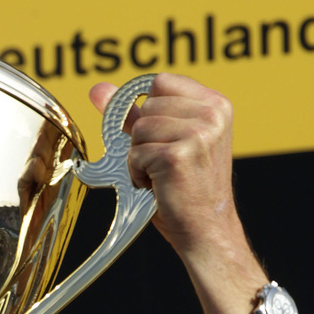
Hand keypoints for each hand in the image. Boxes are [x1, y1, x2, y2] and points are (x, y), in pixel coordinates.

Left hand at [89, 72, 263, 313]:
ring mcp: (198, 133)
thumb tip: (97, 90)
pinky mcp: (178, 155)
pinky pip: (135, 153)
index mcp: (215, 103)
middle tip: (165, 164)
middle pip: (147, 106)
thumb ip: (132, 113)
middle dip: (144, 138)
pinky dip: (138, 174)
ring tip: (162, 176)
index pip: (160, 83)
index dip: (148, 110)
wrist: (206, 230)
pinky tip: (158, 187)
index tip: (159, 137)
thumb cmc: (187, 190)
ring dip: (140, 157)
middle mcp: (212, 113)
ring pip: (138, 130)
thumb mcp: (164, 141)